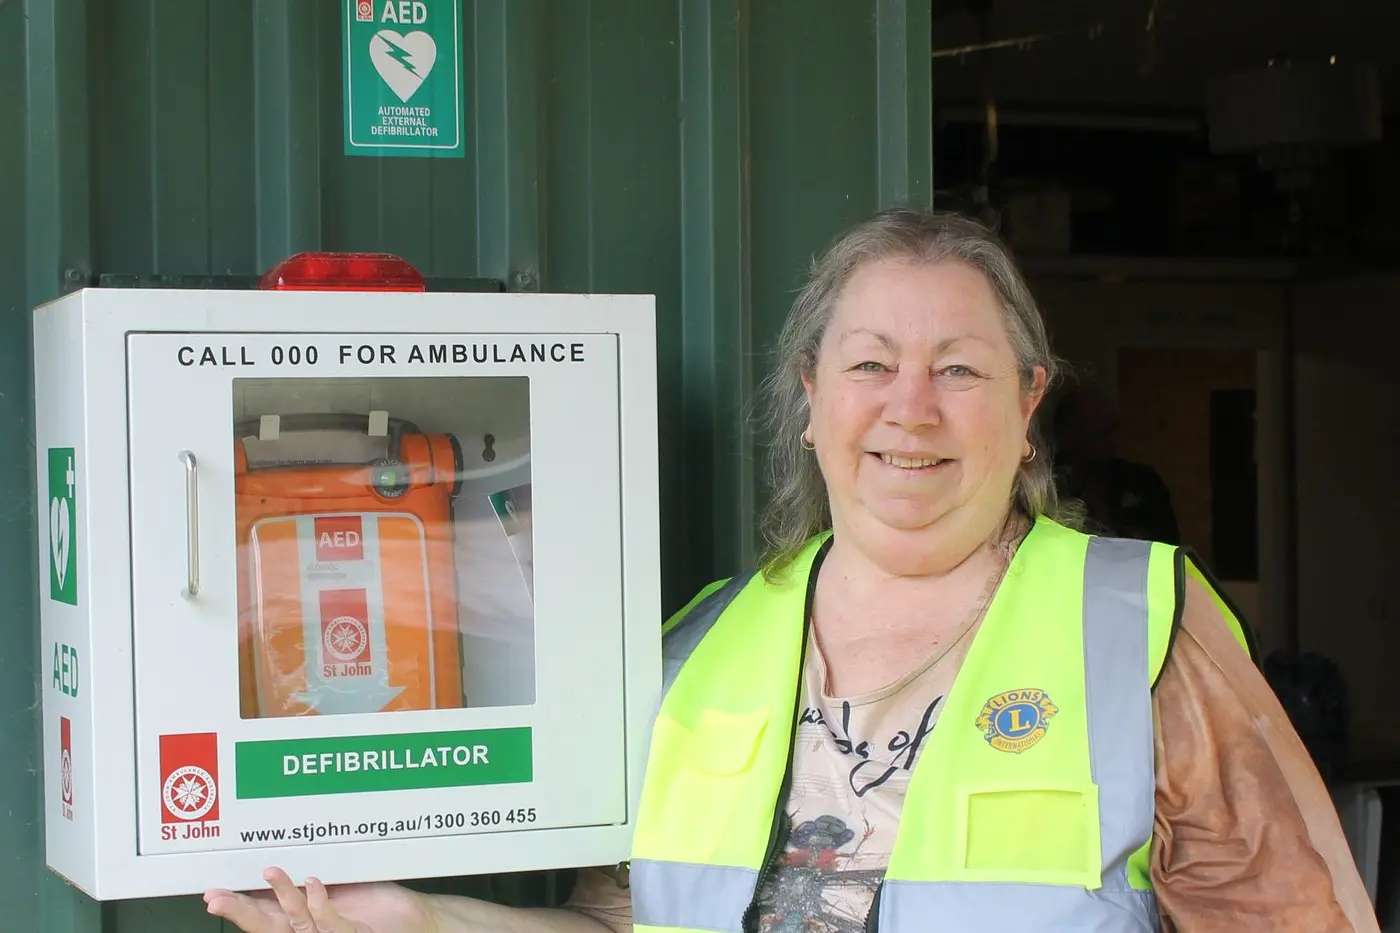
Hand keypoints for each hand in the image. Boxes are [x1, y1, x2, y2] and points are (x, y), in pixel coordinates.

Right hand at [204, 867, 434, 932]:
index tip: (213, 893)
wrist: (415, 922)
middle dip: (241, 911)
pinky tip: (314, 882)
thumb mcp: (341, 886)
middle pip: (268, 926)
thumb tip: (285, 856)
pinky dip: (320, 903)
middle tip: (216, 897)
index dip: (238, 906)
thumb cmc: (379, 905)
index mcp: (303, 921)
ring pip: (296, 923)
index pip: (263, 916)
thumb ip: (313, 880)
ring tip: (270, 870)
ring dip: (281, 896)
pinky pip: (330, 924)